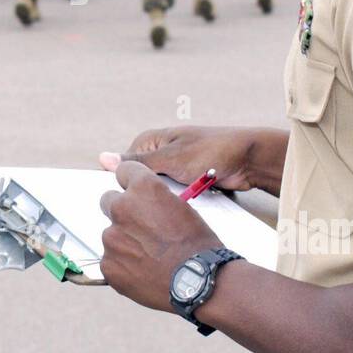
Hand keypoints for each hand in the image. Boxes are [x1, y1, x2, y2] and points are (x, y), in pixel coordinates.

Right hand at [99, 125, 287, 195]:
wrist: (249, 160)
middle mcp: (160, 153)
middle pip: (140, 182)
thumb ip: (138, 162)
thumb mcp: (171, 158)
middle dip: (147, 195)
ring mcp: (174, 169)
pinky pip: (174, 198)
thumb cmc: (212, 151)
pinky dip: (177, 204)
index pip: (123, 166)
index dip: (124, 185)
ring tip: (171, 207)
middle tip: (154, 206)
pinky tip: (180, 211)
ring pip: (157, 193)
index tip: (126, 202)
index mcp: (150, 141)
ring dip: (164, 201)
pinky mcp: (188, 183)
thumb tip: (103, 159)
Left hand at [99, 161, 221, 311]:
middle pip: (109, 201)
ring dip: (124, 241)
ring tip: (149, 257)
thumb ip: (154, 199)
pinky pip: (110, 259)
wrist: (198, 282)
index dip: (131, 182)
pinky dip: (123, 265)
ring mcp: (111, 237)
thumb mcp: (181, 207)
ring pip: (111, 234)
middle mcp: (121, 207)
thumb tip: (143, 203)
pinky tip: (143, 272)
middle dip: (122, 211)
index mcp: (143, 188)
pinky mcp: (107, 264)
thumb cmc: (197, 245)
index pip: (124, 171)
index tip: (134, 193)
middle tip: (142, 228)